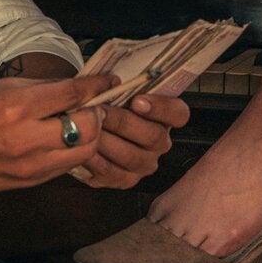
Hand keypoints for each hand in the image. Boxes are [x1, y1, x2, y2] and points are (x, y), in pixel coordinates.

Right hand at [0, 71, 105, 191]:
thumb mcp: (0, 87)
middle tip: (94, 106)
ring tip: (81, 124)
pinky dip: (72, 153)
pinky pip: (64, 168)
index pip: (74, 94)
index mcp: (17, 107)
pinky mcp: (27, 183)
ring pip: (83, 153)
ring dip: (89, 137)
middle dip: (97, 114)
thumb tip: (77, 87)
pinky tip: (64, 142)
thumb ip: (42, 89)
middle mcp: (26, 139)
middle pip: (88, 128)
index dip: (98, 86)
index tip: (110, 81)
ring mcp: (28, 166)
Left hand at [68, 90, 189, 190]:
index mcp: (164, 117)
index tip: (136, 101)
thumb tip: (108, 82)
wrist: (84, 126)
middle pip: (154, 136)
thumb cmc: (103, 104)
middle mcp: (159, 143)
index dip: (161, 108)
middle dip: (123, 122)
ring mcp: (144, 163)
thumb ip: (117, 86)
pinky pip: (113, 174)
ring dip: (108, 142)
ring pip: (133, 157)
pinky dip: (96, 161)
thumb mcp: (112, 90)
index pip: (178, 113)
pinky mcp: (124, 179)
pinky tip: (82, 148)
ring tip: (87, 128)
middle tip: (100, 112)